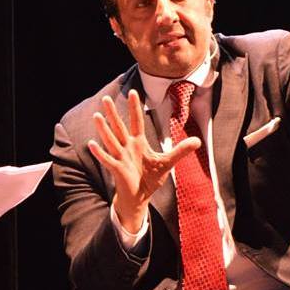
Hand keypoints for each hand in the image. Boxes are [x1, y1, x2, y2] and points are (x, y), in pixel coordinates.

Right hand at [88, 90, 200, 231]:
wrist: (140, 197)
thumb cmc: (150, 178)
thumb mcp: (167, 162)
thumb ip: (181, 151)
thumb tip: (198, 141)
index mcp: (138, 143)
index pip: (136, 121)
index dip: (135, 107)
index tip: (133, 91)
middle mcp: (127, 147)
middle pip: (119, 127)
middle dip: (113, 113)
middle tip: (105, 98)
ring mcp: (121, 158)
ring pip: (111, 140)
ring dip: (104, 129)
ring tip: (97, 116)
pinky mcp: (117, 169)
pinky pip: (107, 160)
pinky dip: (100, 153)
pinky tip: (91, 144)